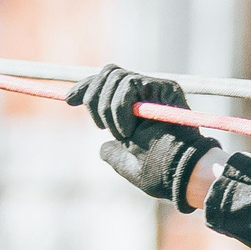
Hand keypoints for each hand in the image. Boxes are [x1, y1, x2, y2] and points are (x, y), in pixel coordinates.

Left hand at [73, 64, 215, 206]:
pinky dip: (120, 108)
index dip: (86, 88)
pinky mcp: (165, 87)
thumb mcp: (130, 165)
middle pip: (108, 73)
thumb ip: (115, 154)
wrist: (182, 175)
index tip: (68, 100)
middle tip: (102, 127)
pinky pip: (129, 84)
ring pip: (115, 76)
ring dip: (109, 108)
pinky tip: (128, 129)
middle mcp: (147, 94)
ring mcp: (156, 89)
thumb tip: (102, 147)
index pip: (107, 85)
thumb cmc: (161, 175)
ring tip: (122, 134)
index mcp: (139, 109)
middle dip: (94, 99)